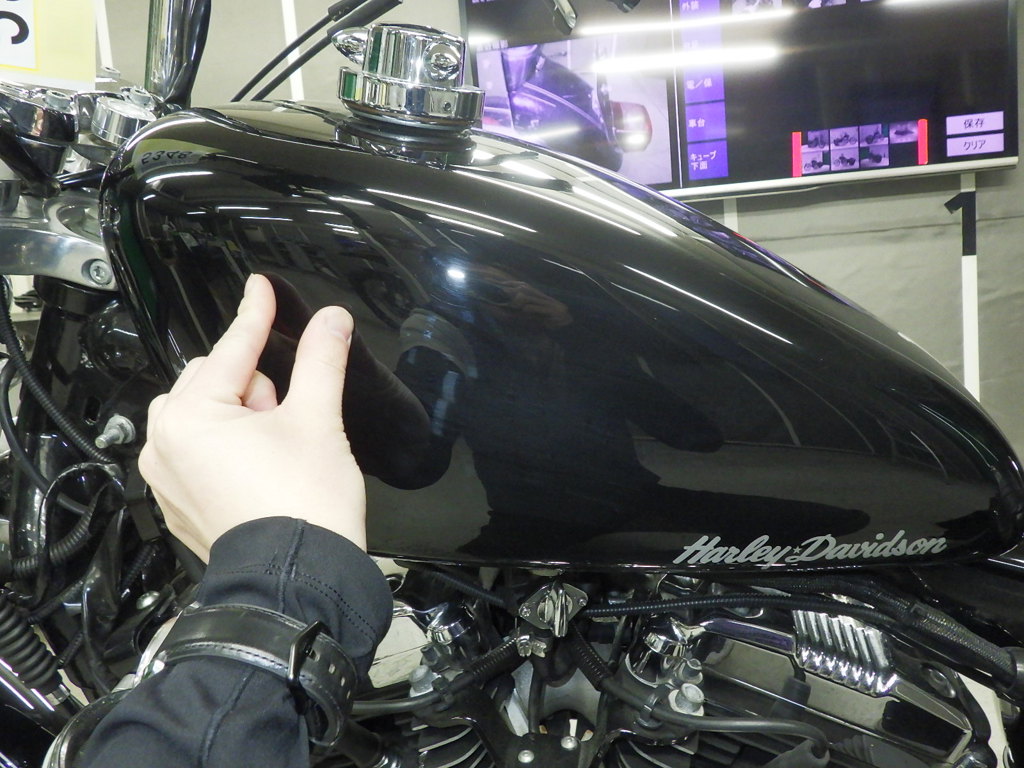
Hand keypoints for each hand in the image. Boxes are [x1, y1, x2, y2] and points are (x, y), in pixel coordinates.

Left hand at [139, 274, 365, 560]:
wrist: (299, 581)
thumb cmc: (303, 509)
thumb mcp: (317, 420)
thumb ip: (321, 361)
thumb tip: (332, 321)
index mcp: (191, 417)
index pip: (233, 349)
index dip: (256, 315)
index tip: (261, 288)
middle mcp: (166, 445)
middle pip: (215, 381)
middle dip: (255, 385)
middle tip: (290, 412)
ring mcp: (168, 477)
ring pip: (207, 416)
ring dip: (242, 415)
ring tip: (280, 444)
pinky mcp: (180, 502)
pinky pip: (199, 452)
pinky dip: (230, 446)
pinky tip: (265, 468)